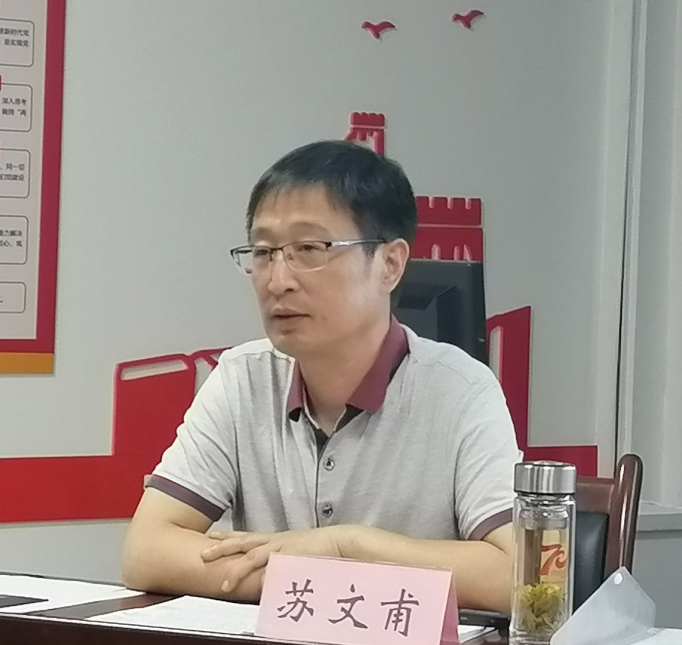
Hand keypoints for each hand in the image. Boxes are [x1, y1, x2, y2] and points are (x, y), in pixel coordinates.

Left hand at [201, 526, 357, 591]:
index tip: (211, 535)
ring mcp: (284, 548)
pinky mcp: (294, 557)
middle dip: (223, 548)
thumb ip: (280, 561)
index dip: (228, 536)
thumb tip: (267, 574)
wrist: (340, 541)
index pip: (247, 536)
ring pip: (255, 556)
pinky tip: (259, 586)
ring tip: (225, 584)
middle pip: (244, 542)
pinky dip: (267, 577)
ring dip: (239, 569)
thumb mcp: (295, 552)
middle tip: (203, 553)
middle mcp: (276, 541)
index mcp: (275, 539)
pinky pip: (277, 568)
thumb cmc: (319, 548)